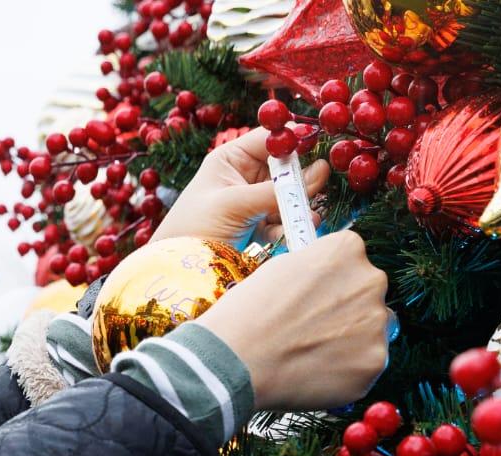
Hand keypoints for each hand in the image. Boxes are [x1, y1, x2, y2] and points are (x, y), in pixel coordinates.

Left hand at [153, 127, 329, 245]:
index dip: (295, 139)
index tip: (322, 143)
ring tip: (310, 214)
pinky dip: (294, 225)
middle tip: (323, 181)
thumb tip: (319, 171)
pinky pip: (286, 221)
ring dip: (302, 204)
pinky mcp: (261, 229)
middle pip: (286, 167)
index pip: (270, 138)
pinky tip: (302, 229)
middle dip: (303, 176)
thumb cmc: (193, 229)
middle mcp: (245, 177)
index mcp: (231, 160)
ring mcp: (254, 203)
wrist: (177, 272)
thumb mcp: (233, 204)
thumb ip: (275, 191)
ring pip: (290, 196)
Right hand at [195, 230, 392, 411]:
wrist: (237, 360)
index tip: (314, 300)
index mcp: (348, 248)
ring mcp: (376, 324)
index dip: (331, 283)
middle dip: (347, 311)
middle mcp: (371, 280)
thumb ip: (316, 270)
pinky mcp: (375, 362)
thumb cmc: (248, 314)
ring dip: (351, 341)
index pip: (353, 261)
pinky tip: (317, 373)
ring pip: (372, 332)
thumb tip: (327, 285)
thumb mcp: (280, 268)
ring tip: (312, 355)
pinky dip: (348, 372)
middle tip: (313, 331)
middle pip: (368, 296)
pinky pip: (367, 366)